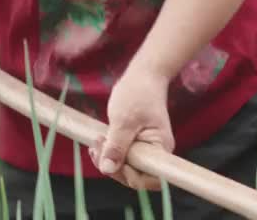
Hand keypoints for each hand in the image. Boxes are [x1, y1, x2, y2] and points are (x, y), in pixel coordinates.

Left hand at [91, 68, 173, 190]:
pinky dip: (109, 153)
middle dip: (113, 166)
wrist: (143, 76)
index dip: (128, 176)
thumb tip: (107, 169)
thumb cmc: (138, 93)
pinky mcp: (137, 144)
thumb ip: (116, 146)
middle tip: (96, 147)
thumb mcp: (123, 120)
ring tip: (96, 141)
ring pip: (126, 167)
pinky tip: (100, 141)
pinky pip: (123, 157)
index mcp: (160, 148)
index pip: (148, 179)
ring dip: (108, 159)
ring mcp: (146, 149)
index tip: (111, 160)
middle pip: (135, 176)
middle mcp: (156, 152)